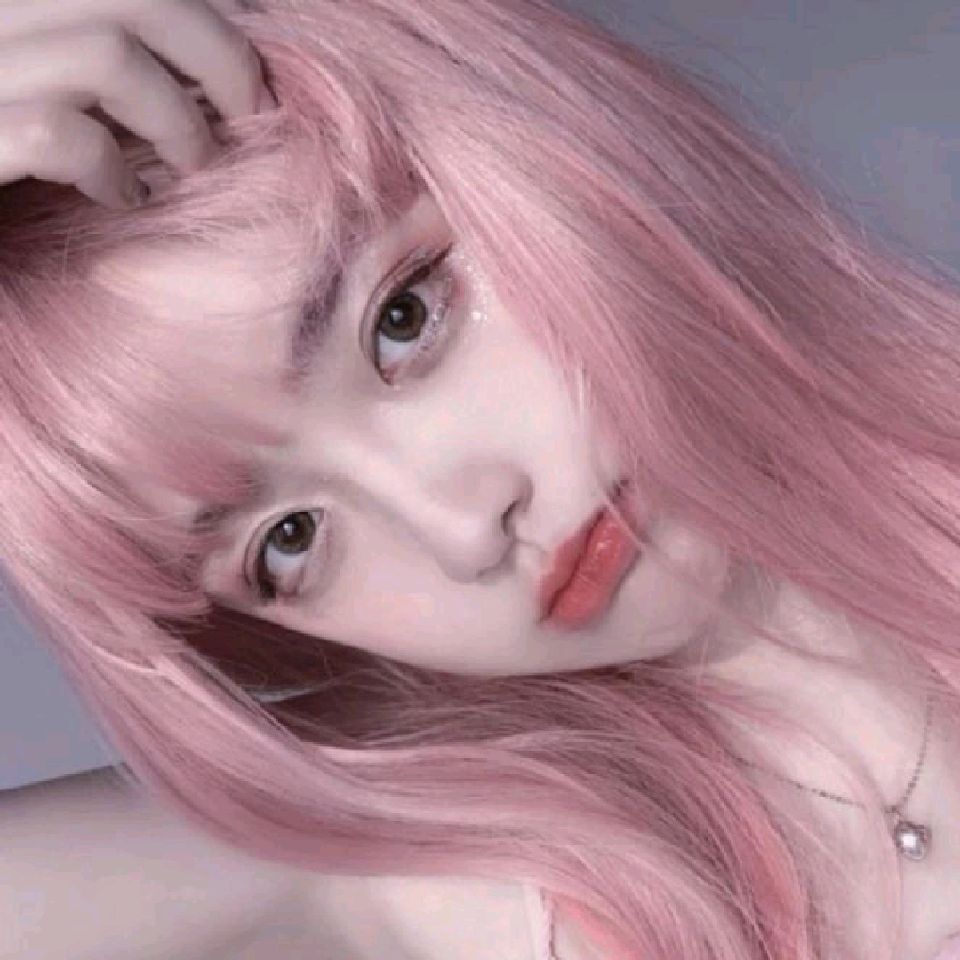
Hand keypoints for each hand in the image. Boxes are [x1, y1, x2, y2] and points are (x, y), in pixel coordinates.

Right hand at [0, 0, 275, 209]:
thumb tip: (213, 49)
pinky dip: (110, 170)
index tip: (243, 56)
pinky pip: (59, 135)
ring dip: (176, 119)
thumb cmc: (3, 144)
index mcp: (16, 1)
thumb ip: (103, 51)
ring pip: (107, 54)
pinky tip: (121, 196)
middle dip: (218, 52)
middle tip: (249, 113)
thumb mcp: (47, 70)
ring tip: (192, 164)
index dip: (204, 7)